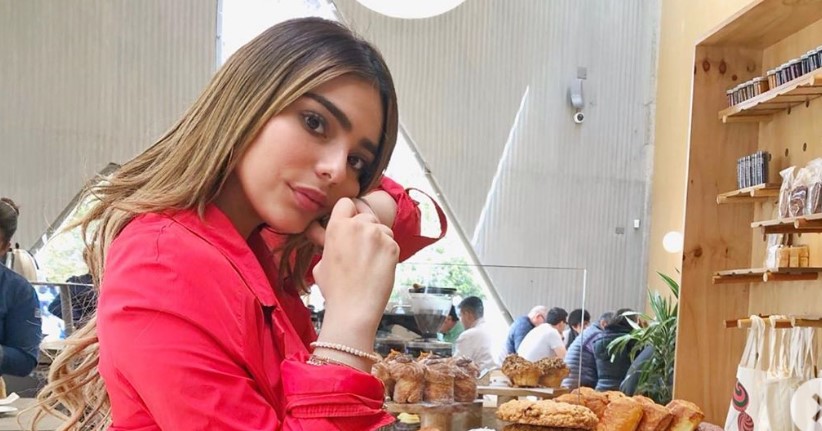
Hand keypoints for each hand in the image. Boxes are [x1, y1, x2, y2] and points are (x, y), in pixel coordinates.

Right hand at [310, 198, 398, 338]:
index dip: (348, 213)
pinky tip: (379, 268)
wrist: (353, 309)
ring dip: (379, 239)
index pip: (346, 203)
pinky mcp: (393, 247)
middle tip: (361, 249)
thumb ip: (328, 245)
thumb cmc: (335, 290)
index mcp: (337, 226)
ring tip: (370, 261)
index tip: (350, 224)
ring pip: (382, 228)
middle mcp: (359, 226)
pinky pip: (392, 242)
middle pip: (367, 215)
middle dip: (365, 228)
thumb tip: (328, 241)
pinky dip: (388, 253)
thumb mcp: (320, 263)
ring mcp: (378, 235)